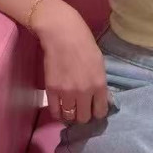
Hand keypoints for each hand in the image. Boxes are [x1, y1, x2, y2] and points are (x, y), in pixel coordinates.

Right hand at [31, 0, 108, 124]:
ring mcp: (67, 93)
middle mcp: (84, 92)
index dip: (97, 113)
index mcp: (99, 84)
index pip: (100, 112)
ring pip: (70, 117)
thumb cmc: (84, 44)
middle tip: (82, 110)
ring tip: (71, 110)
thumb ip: (100, 83)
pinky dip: (58, 113)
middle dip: (84, 116)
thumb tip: (100, 99)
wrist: (63, 34)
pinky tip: (60, 109)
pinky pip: (55, 111)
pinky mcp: (52, 91)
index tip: (94, 110)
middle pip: (84, 118)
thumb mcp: (99, 64)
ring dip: (71, 115)